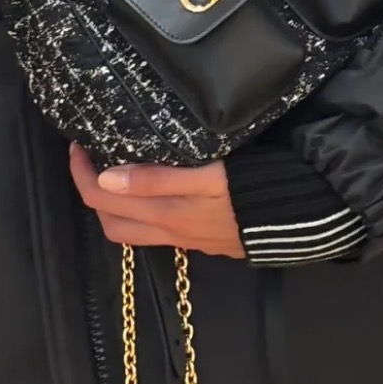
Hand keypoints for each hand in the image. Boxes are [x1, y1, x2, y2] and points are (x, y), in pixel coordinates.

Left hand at [67, 141, 245, 258]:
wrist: (303, 219)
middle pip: (110, 220)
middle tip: (91, 156)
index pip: (101, 198)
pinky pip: (155, 231)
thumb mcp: (209, 176)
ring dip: (114, 206)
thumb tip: (106, 178)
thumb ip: (157, 179)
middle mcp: (169, 231)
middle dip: (91, 190)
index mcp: (165, 213)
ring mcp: (185, 239)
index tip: (79, 143)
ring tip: (116, 173)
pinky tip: (152, 190)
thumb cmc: (256, 189)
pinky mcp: (202, 240)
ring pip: (131, 230)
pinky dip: (140, 212)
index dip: (81, 172)